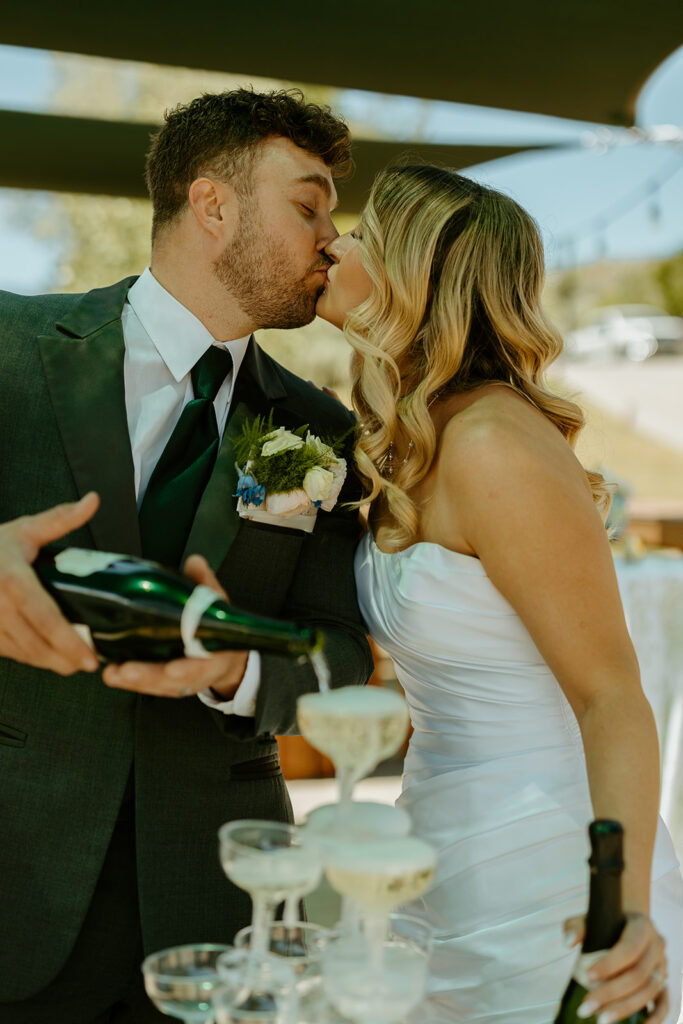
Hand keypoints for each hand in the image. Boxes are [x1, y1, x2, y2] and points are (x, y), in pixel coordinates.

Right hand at [0, 493, 100, 674]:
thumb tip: (93, 501)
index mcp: (13, 579)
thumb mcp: (25, 528)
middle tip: (85, 663)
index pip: (47, 619)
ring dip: (45, 661)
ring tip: (68, 662)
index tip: (90, 657)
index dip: (70, 642)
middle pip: (35, 643)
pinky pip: (4, 650)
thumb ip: (61, 518)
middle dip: (63, 659)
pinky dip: (25, 656)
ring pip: (19, 652)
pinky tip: (42, 655)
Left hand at [102, 554, 247, 699]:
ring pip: (155, 685)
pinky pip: (144, 684)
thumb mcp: (215, 603)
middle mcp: (196, 674)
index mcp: (215, 656)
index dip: (188, 670)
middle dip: (149, 677)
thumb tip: (195, 562)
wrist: (224, 653)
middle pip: (172, 681)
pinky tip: (111, 673)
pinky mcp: (161, 681)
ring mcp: (177, 681)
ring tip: (113, 673)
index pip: (202, 666)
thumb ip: (204, 584)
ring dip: (133, 681)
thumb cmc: (216, 626)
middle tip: (128, 671)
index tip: (172, 670)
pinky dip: (127, 681)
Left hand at [564, 912, 668, 1022]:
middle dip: (610, 994)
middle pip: (638, 975)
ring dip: (624, 1009)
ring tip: (600, 1020)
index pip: (628, 948)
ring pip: (648, 992)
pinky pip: (664, 1004)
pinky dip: (654, 1018)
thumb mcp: (591, 918)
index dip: (609, 965)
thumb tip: (568, 943)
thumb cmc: (606, 922)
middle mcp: (657, 947)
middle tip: (585, 1008)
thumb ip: (577, 927)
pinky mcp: (664, 982)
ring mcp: (662, 966)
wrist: (628, 923)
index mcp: (642, 926)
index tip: (586, 977)